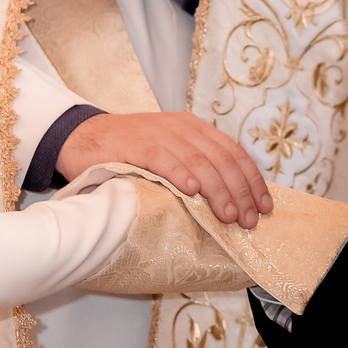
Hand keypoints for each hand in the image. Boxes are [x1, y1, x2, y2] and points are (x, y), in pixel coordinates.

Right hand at [57, 110, 271, 229]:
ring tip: (228, 215)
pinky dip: (181, 174)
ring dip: (218, 190)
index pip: (234, 151)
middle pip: (222, 158)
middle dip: (240, 191)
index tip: (265, 206)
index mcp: (194, 128)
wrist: (82, 138)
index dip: (252, 180)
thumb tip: (230, 203)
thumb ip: (196, 168)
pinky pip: (164, 158)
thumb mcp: (169, 154)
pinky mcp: (136, 143)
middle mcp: (182, 127)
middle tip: (248, 220)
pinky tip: (193, 192)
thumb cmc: (128, 152)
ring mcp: (159, 133)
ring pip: (200, 160)